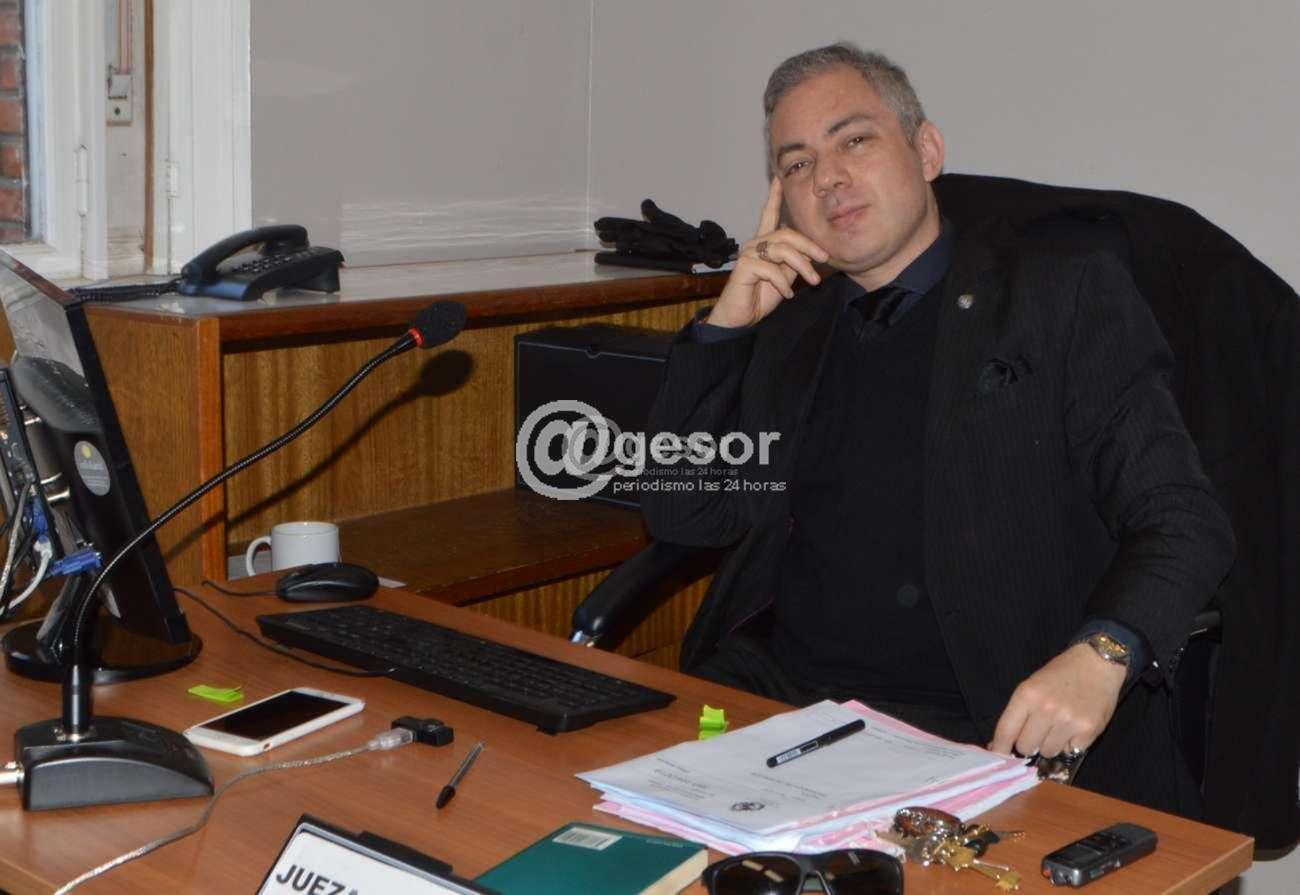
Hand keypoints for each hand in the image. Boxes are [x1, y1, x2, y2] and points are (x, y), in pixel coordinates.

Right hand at [705, 177, 828, 328]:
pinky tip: (787, 294)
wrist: (740, 319)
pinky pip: (771, 269)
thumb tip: (812, 253)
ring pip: (782, 249)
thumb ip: (794, 261)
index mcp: (764, 243)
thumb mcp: (784, 277)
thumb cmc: (761, 296)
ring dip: (802, 266)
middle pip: (787, 233)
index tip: (779, 177)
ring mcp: (747, 253)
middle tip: (825, 258)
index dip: (774, 196)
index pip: (769, 214)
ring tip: (813, 281)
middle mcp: (754, 243)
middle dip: (809, 245)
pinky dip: (783, 283)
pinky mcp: (744, 267)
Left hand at [988, 643, 1126, 757]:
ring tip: (1059, 727)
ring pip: (1048, 752)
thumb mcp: (1033, 685)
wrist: (1097, 663)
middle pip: (1025, 747)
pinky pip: (1070, 751)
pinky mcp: (1088, 730)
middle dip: (1028, 744)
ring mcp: (1068, 721)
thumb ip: (1019, 712)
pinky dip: (1071, 744)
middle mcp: (1046, 709)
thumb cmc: (1061, 674)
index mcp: (1027, 695)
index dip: (999, 747)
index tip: (998, 756)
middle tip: (1037, 734)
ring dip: (1050, 745)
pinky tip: (1075, 727)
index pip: (1006, 731)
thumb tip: (1004, 742)